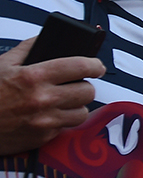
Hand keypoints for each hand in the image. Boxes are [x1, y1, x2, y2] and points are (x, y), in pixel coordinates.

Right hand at [0, 36, 103, 155]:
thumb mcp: (3, 64)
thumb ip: (28, 49)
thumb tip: (47, 38)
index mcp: (34, 76)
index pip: (80, 66)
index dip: (94, 65)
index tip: (97, 66)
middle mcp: (43, 99)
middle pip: (88, 92)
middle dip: (84, 86)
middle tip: (77, 85)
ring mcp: (44, 121)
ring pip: (82, 113)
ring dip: (76, 106)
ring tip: (65, 102)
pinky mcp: (42, 139)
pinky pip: (64, 128)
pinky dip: (60, 122)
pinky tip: (49, 116)